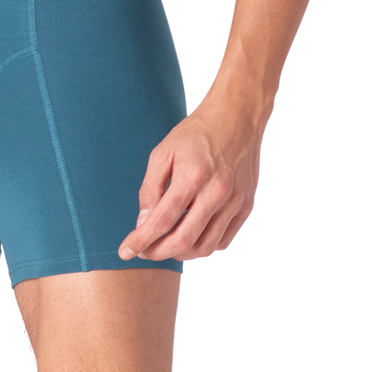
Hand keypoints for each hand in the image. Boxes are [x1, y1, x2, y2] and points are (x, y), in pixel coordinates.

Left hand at [118, 101, 262, 263]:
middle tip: (144, 252)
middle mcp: (216, 192)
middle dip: (158, 253)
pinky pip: (224, 242)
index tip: (125, 251)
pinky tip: (192, 237)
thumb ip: (151, 188)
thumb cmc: (195, 133)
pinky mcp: (247, 207)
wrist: (237, 118)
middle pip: (183, 240)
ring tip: (166, 245)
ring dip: (181, 253)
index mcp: (192, 176)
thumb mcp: (164, 152)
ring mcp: (235, 202)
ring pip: (205, 247)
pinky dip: (205, 247)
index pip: (162, 220)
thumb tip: (143, 222)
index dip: (141, 240)